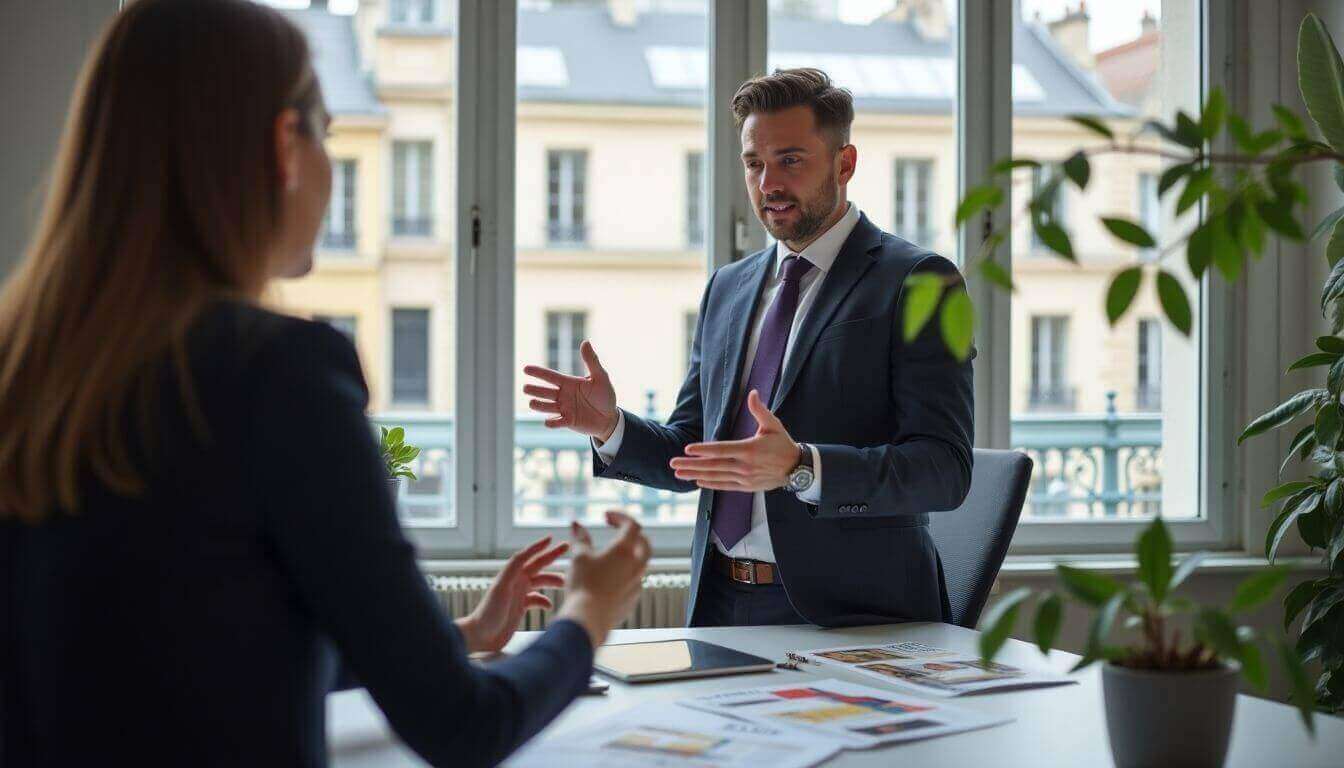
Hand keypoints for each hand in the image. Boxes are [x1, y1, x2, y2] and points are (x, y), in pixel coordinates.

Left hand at [456, 536, 567, 653]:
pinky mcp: (520, 607)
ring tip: (565, 583)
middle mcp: (516, 582)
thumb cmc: (488, 611)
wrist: (481, 635)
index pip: (527, 556)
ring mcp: (518, 594)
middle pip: (537, 565)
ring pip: (540, 581)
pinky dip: (545, 601)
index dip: (539, 546)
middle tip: (567, 547)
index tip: (551, 538)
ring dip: (552, 580)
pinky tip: (548, 606)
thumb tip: (526, 553)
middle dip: (552, 556)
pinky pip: (537, 599)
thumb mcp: (501, 587)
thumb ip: (513, 569)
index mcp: (511, 574)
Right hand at [522, 341, 619, 440]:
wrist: (610, 417)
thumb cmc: (605, 395)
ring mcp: (564, 409)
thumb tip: (585, 342)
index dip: (538, 372)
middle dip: (535, 390)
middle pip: (545, 392)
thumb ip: (592, 361)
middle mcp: (563, 395)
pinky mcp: (568, 421)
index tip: (525, 369)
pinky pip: (558, 422)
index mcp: (568, 383)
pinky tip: (547, 422)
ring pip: (547, 407)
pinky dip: (552, 422)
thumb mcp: (601, 377)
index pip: (550, 376)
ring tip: (531, 403)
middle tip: (525, 388)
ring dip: (539, 405)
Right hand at [556, 511, 650, 647]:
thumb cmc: (583, 586)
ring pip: (640, 563)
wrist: (588, 620)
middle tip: (616, 530)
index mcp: (625, 550)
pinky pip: (634, 581)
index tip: (606, 516)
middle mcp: (636, 566)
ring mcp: (637, 584)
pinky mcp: (633, 600)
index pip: (632, 524)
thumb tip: (576, 524)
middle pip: (644, 543)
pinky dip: (625, 573)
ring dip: (630, 554)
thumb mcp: (579, 557)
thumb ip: (580, 538)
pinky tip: (609, 577)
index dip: (620, 516)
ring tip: (611, 554)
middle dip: (632, 533)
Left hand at [669, 390, 799, 491]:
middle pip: (713, 466)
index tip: (688, 449)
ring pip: (716, 477)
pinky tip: (697, 481)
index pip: (721, 449)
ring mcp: (745, 478)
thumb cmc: (782, 443)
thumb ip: (760, 410)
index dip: (703, 450)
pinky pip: (724, 486)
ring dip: (695, 475)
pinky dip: (710, 484)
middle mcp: (745, 466)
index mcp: (749, 449)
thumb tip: (753, 393)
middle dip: (691, 464)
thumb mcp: (773, 425)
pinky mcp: (746, 486)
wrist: (796, 468)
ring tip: (679, 473)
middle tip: (673, 463)